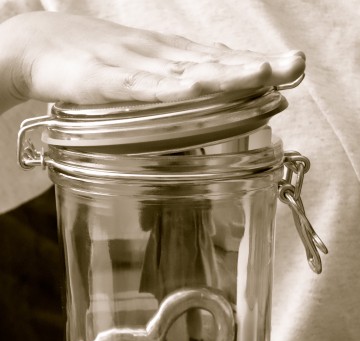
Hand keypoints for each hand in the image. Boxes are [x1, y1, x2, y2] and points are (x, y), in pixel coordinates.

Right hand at [0, 11, 304, 111]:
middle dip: (255, 66)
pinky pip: (134, 88)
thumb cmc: (96, 64)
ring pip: (181, 72)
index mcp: (169, 61)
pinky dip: (163, 89)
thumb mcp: (143, 75)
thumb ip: (174, 88)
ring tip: (258, 72)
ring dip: (221, 74)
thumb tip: (209, 100)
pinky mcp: (101, 83)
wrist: (38, 48)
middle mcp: (158, 59)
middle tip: (294, 66)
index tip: (293, 69)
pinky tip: (189, 89)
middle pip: (212, 62)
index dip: (257, 64)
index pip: (220, 59)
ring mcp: (132, 69)